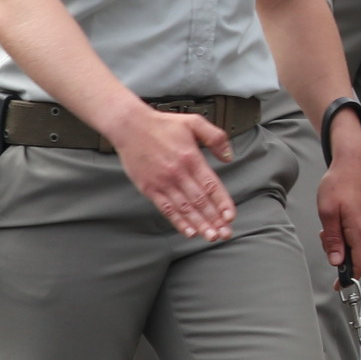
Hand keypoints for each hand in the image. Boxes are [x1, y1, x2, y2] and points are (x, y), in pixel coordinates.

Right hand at [114, 106, 237, 241]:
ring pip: (185, 209)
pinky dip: (178, 221)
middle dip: (215, 220)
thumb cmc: (162, 124)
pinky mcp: (149, 188)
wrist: (129, 126)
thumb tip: (229, 157)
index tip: (231, 216)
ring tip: (211, 236)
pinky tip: (188, 231)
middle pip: (201, 202)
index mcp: (192, 159)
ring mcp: (163, 182)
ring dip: (200, 224)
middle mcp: (179, 173)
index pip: (212, 186)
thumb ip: (216, 138)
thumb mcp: (194, 123)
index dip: (222, 203)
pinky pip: (166, 209)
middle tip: (225, 233)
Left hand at [316, 119, 360, 274]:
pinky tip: (338, 218)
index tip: (340, 286)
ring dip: (341, 241)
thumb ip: (332, 239)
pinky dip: (347, 233)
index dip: (349, 278)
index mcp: (359, 230)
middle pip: (356, 254)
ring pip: (356, 244)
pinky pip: (359, 234)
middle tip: (323, 236)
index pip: (360, 264)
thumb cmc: (338, 184)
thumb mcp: (327, 212)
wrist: (353, 163)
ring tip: (329, 222)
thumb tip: (336, 260)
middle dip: (339, 253)